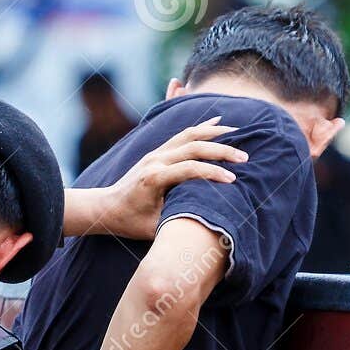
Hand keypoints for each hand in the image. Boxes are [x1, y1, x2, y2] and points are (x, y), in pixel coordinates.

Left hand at [98, 120, 243, 239]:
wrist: (105, 208)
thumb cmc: (129, 222)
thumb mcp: (153, 228)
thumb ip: (177, 221)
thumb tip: (206, 222)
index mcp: (154, 178)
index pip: (191, 169)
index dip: (213, 173)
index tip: (233, 180)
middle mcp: (155, 161)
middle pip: (194, 146)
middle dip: (222, 150)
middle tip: (244, 157)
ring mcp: (155, 154)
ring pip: (189, 135)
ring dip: (215, 132)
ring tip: (239, 132)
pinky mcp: (156, 152)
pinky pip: (182, 135)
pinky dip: (201, 128)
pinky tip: (217, 122)